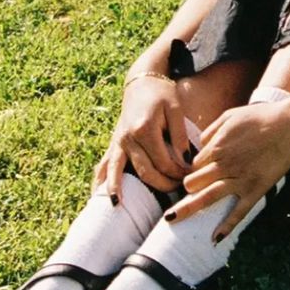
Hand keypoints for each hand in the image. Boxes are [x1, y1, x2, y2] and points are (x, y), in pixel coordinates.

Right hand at [93, 77, 189, 200]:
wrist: (141, 81)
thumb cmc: (162, 94)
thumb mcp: (176, 110)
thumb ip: (181, 136)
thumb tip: (185, 162)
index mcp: (144, 128)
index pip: (164, 161)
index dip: (179, 172)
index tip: (191, 176)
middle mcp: (128, 138)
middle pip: (145, 171)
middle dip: (163, 184)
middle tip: (179, 188)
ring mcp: (118, 141)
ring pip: (120, 172)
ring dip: (124, 190)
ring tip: (121, 208)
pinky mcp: (113, 143)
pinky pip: (104, 165)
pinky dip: (101, 181)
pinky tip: (99, 196)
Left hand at [167, 101, 289, 238]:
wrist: (289, 125)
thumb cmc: (260, 117)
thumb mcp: (229, 116)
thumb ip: (210, 131)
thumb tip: (199, 145)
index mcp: (216, 147)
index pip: (193, 165)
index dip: (191, 170)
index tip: (195, 175)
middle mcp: (224, 166)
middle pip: (193, 183)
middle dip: (187, 188)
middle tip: (188, 194)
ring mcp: (239, 180)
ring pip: (206, 198)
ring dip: (187, 209)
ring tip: (172, 219)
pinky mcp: (255, 190)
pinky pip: (238, 212)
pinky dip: (226, 227)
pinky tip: (215, 239)